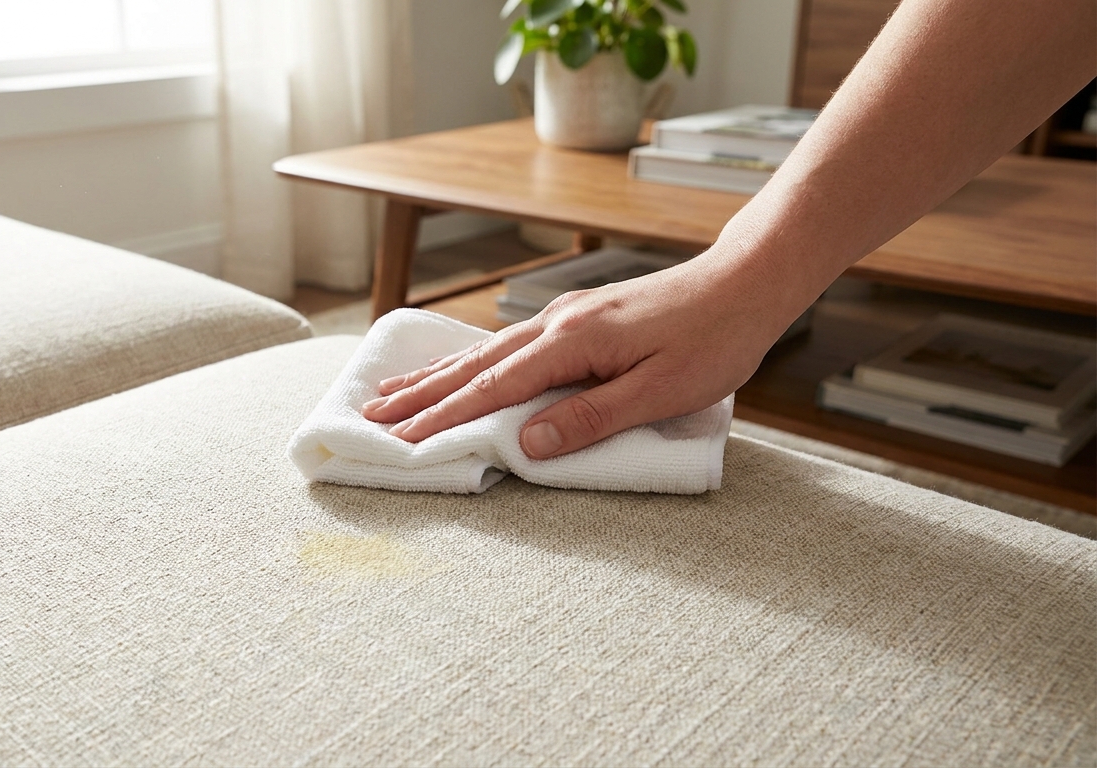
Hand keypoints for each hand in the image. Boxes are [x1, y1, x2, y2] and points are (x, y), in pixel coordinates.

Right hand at [360, 253, 800, 457]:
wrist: (745, 282)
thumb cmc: (713, 339)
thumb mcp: (659, 390)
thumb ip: (591, 418)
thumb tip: (526, 444)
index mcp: (572, 344)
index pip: (492, 390)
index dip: (443, 419)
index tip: (401, 442)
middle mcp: (556, 325)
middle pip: (473, 366)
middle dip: (420, 396)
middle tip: (370, 417)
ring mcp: (564, 318)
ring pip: (484, 352)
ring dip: (436, 375)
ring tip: (392, 390)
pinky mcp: (577, 319)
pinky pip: (507, 344)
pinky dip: (470, 359)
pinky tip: (458, 366)